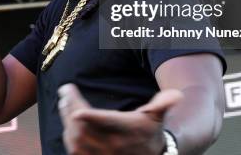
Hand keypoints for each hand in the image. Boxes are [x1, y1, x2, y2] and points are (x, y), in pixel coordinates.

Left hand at [58, 84, 182, 154]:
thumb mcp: (156, 117)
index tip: (77, 111)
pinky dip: (68, 134)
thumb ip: (163, 104)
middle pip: (84, 128)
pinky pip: (74, 149)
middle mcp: (112, 145)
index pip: (106, 123)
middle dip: (71, 109)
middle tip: (65, 92)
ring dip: (66, 120)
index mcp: (126, 130)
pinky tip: (67, 118)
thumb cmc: (149, 133)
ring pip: (76, 140)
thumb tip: (177, 95)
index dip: (91, 118)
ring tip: (63, 102)